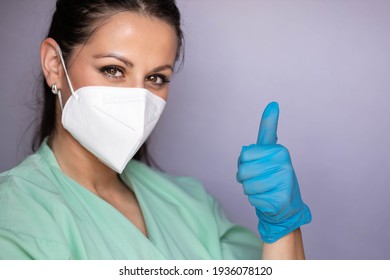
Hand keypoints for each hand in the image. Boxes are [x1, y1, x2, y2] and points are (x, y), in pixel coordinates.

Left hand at [236, 102, 310, 243]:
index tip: (259, 164)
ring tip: (265, 189)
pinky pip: (252, 199)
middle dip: (245, 178)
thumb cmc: (273, 175)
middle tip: (260, 180)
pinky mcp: (280, 200)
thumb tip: (273, 103)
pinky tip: (268, 199)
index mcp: (279, 151)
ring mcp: (284, 183)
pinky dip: (256, 201)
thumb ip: (268, 128)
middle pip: (243, 170)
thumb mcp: (270, 150)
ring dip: (250, 190)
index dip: (244, 162)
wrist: (286, 206)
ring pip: (246, 186)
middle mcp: (284, 164)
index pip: (244, 153)